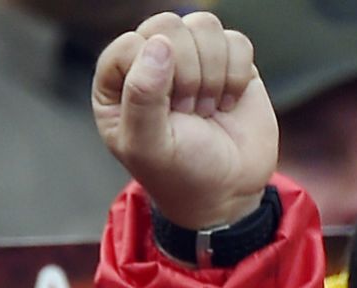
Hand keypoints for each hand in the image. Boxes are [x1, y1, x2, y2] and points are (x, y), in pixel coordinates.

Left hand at [93, 12, 276, 229]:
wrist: (228, 193)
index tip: (168, 113)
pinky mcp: (229, 63)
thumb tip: (159, 45)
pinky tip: (229, 102)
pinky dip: (237, 75)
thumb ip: (142, 96)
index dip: (154, 74)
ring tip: (207, 108)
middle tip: (189, 110)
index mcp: (118, 81)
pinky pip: (237, 41)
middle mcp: (152, 62)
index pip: (130, 44)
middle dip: (186, 71)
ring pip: (204, 25)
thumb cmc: (179, 174)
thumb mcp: (148, 146)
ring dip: (212, 73)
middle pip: (167, 25)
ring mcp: (193, 59)